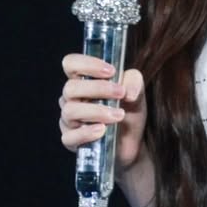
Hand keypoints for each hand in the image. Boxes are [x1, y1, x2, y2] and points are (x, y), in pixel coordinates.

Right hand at [58, 55, 146, 172]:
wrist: (133, 143)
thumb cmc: (129, 113)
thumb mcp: (137, 94)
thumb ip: (134, 83)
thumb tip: (128, 92)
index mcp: (83, 81)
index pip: (71, 64)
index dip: (87, 64)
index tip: (111, 71)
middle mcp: (72, 99)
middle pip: (70, 88)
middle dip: (97, 88)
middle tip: (120, 93)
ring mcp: (69, 120)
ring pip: (70, 111)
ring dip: (96, 111)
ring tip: (119, 115)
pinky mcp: (71, 141)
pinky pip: (69, 136)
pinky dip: (86, 133)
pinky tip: (102, 130)